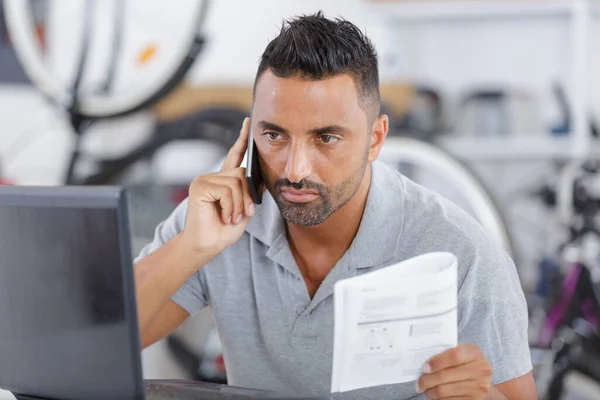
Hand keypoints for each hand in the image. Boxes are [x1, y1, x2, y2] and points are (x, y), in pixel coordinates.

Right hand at [181, 117, 255, 258]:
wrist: (206, 245)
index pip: (234, 154)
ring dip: (239, 205)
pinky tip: (224, 216)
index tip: (248, 120)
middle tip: (244, 214)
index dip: (242, 138)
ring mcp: (204, 180)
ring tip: (232, 218)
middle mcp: (212, 176)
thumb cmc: (224, 230)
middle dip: (247, 196)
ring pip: (236, 182)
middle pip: (241, 174)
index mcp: (223, 180)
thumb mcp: (244, 209)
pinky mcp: (199, 186)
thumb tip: (263, 178)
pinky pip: (226, 190)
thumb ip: (251, 192)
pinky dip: (230, 206)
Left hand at [416, 344, 492, 399]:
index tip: (424, 368)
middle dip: (427, 380)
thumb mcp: (463, 354)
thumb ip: (447, 354)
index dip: (436, 362)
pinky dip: (439, 398)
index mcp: (474, 353)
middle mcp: (480, 370)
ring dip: (430, 391)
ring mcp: (479, 387)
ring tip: (425, 389)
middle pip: (445, 375)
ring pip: (444, 391)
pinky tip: (435, 394)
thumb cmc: (468, 364)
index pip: (454, 356)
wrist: (485, 382)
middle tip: (419, 383)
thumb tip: (425, 364)